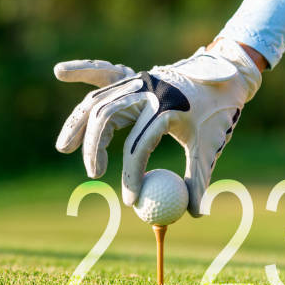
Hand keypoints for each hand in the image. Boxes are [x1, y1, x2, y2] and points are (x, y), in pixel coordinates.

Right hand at [54, 38, 260, 215]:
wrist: (225, 74)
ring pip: (97, 100)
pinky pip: (101, 76)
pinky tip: (59, 70)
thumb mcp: (210, 147)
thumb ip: (198, 181)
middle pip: (105, 119)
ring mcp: (137, 80)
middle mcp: (147, 90)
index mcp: (167, 108)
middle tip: (94, 174)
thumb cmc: (217, 114)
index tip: (130, 200)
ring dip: (77, 124)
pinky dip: (81, 72)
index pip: (138, 147)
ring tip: (63, 148)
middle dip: (93, 149)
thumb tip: (191, 214)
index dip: (132, 177)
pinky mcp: (132, 75)